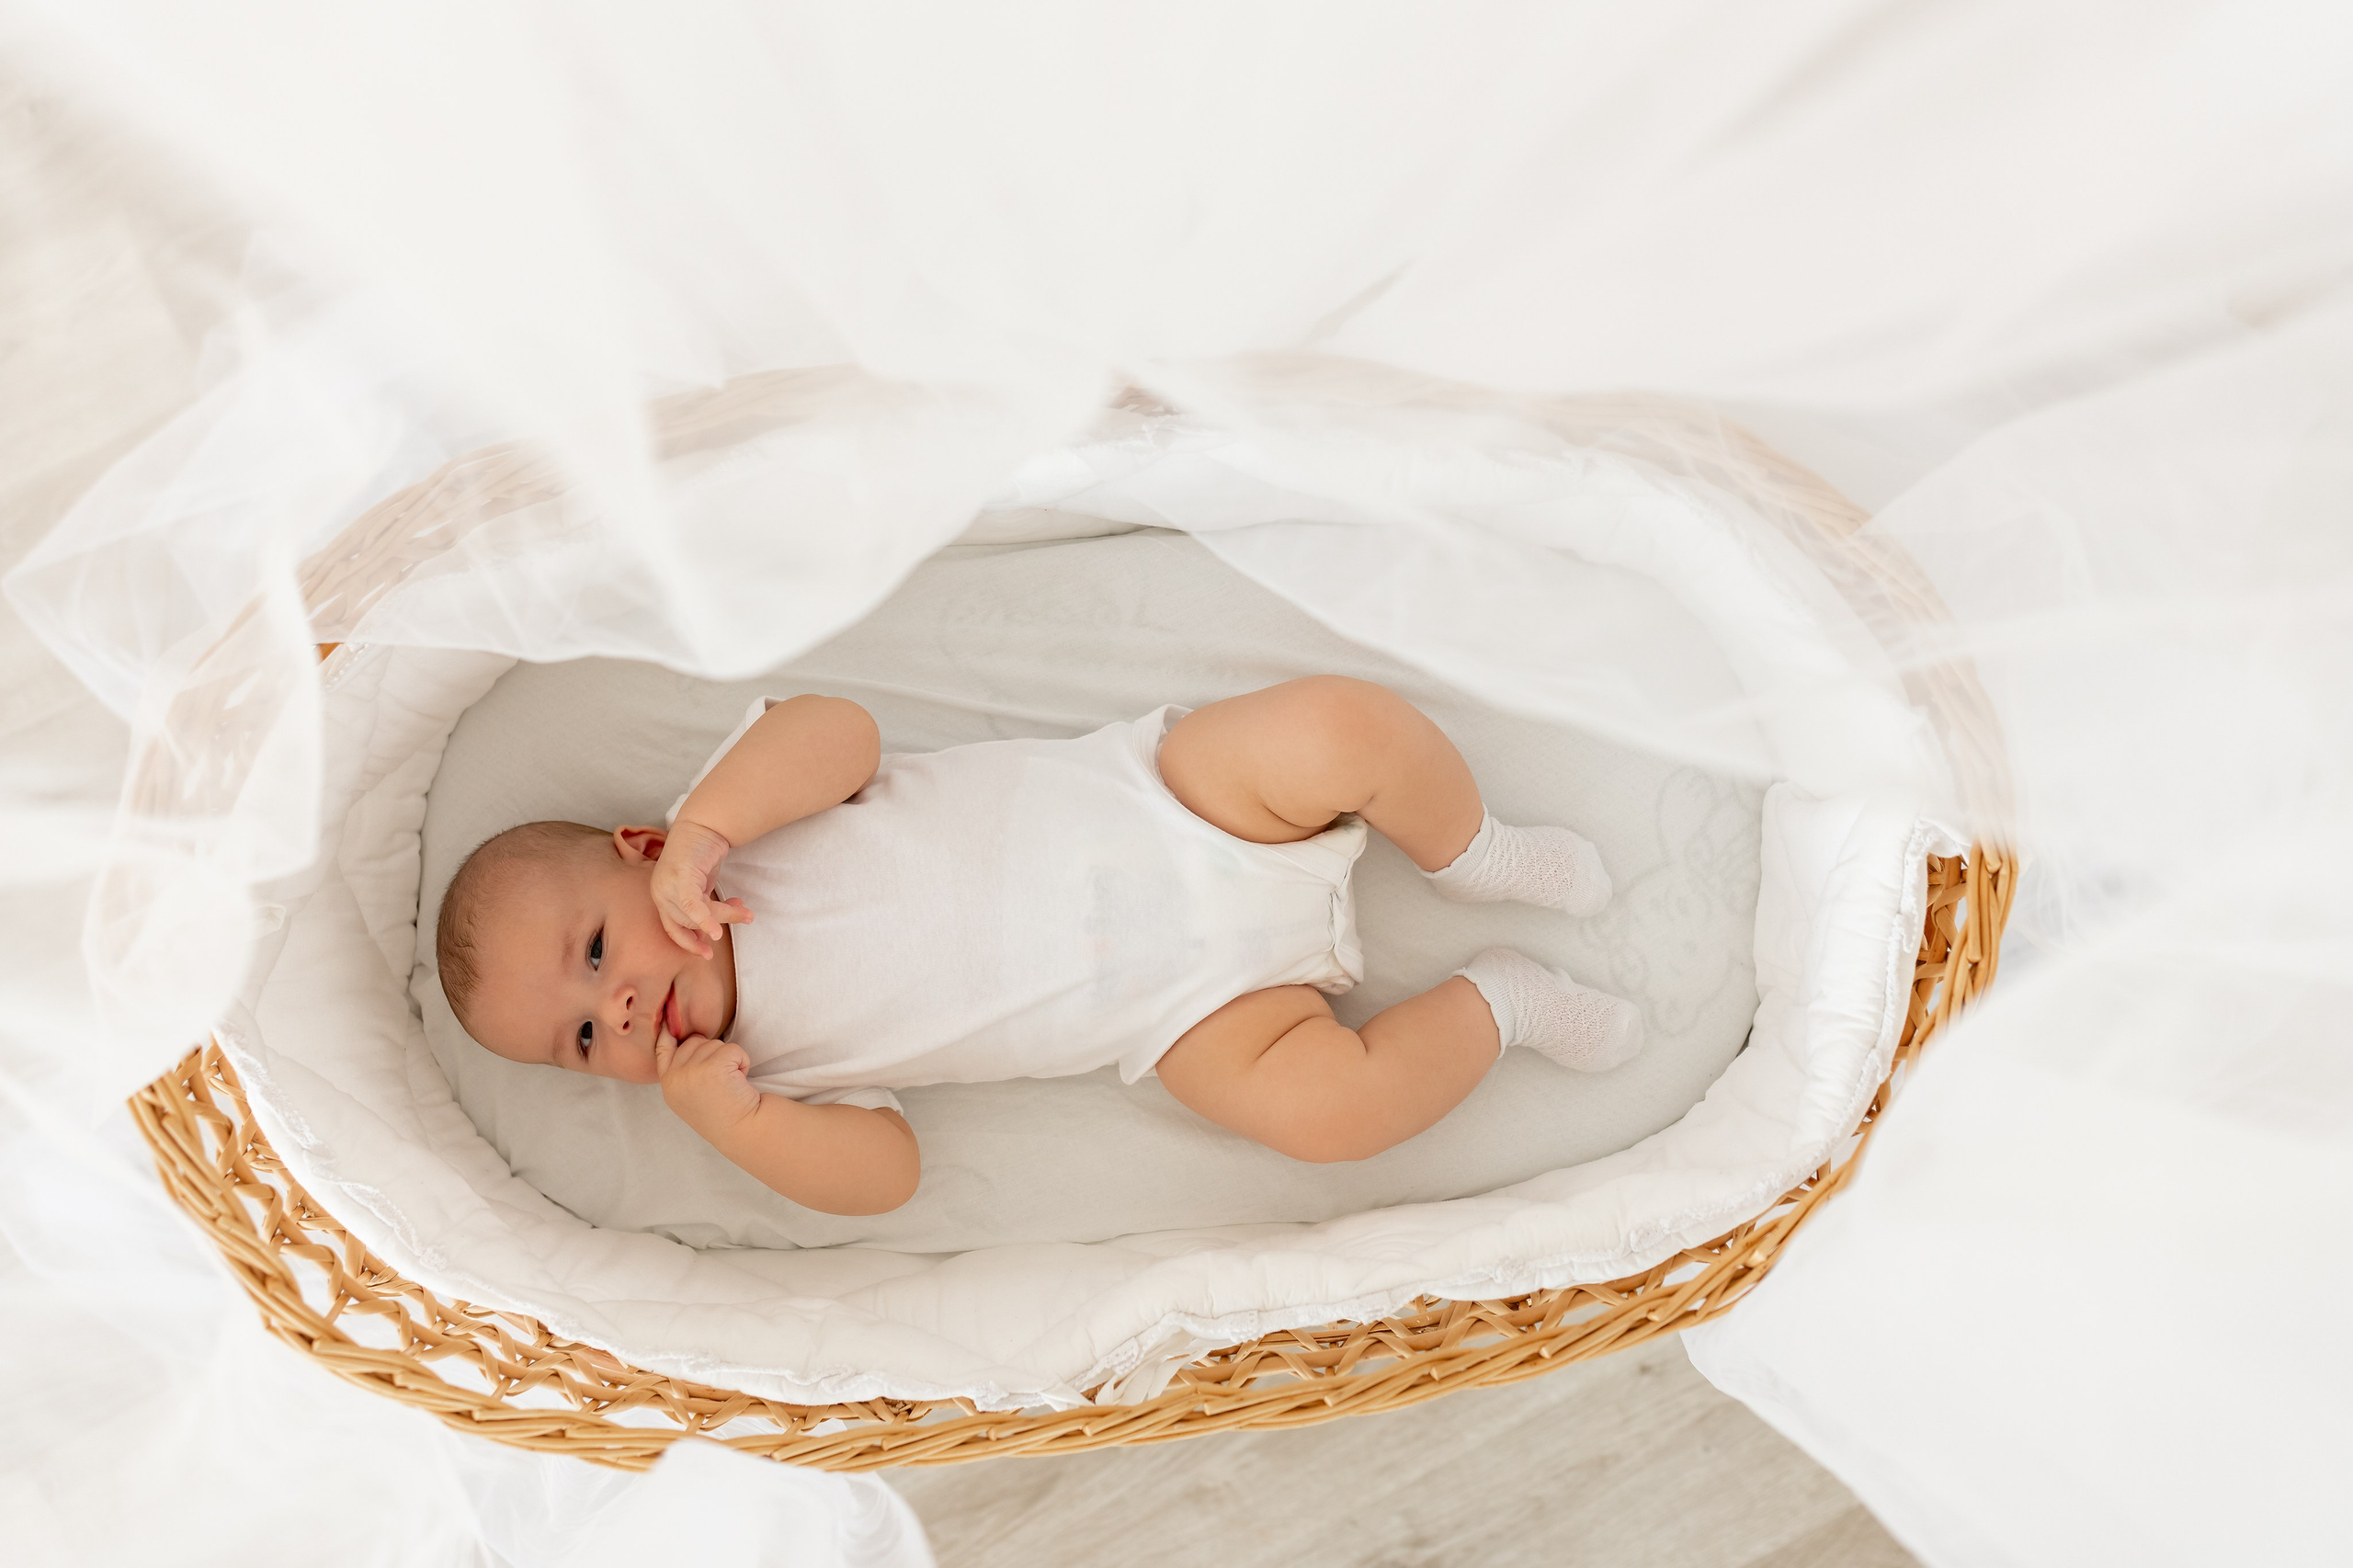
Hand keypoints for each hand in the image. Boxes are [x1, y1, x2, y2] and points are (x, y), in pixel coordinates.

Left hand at [650, 817, 752, 957]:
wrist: (704, 824)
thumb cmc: (702, 854)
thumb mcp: (700, 885)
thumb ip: (701, 905)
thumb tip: (711, 930)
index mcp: (661, 896)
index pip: (672, 928)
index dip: (689, 943)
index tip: (707, 953)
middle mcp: (659, 892)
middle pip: (687, 923)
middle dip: (715, 926)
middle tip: (739, 924)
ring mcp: (666, 885)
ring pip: (696, 915)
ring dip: (725, 915)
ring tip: (746, 912)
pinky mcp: (679, 878)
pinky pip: (692, 907)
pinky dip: (705, 920)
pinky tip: (718, 931)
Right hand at [655, 1032, 759, 1139]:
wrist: (742, 1130)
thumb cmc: (721, 1112)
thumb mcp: (689, 1094)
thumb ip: (682, 1071)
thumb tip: (690, 1040)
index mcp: (668, 1083)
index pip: (662, 1048)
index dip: (670, 1032)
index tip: (673, 1023)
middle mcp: (675, 1077)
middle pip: (695, 1042)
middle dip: (713, 1054)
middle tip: (720, 1080)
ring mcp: (692, 1071)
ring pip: (715, 1044)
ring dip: (729, 1060)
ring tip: (729, 1084)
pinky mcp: (713, 1067)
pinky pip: (733, 1049)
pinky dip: (742, 1062)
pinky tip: (740, 1081)